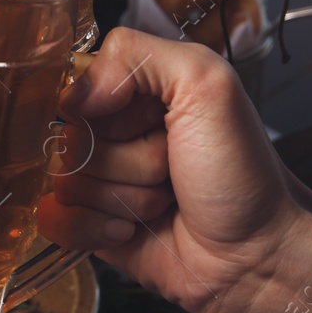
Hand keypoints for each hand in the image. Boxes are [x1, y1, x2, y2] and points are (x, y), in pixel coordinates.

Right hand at [37, 27, 311, 312]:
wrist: (259, 257)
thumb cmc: (243, 172)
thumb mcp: (207, 82)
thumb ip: (136, 56)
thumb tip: (72, 95)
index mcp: (136, 89)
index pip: (76, 83)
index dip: (104, 106)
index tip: (149, 120)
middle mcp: (115, 131)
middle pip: (69, 136)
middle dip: (124, 158)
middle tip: (170, 167)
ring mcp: (100, 179)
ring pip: (63, 180)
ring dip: (119, 197)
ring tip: (163, 201)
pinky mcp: (89, 225)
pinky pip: (52, 218)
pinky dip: (91, 228)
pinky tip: (129, 231)